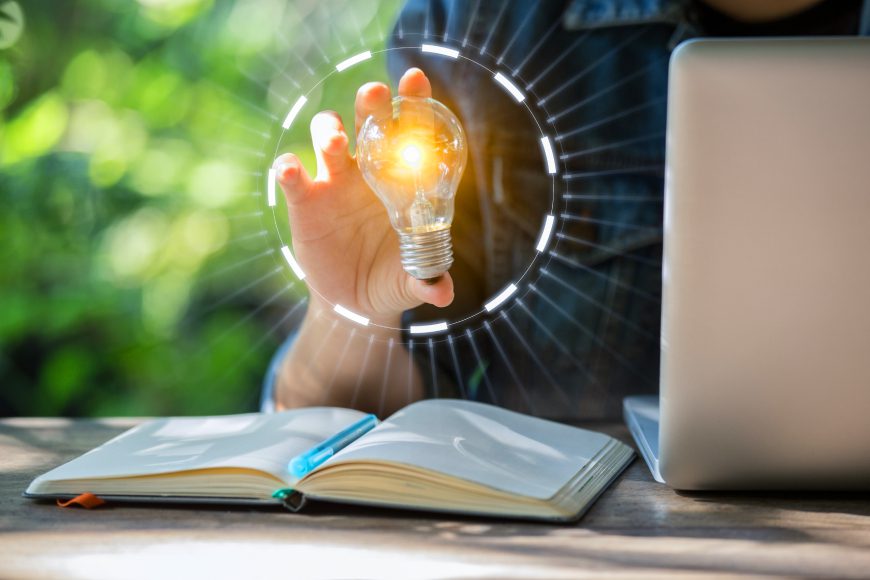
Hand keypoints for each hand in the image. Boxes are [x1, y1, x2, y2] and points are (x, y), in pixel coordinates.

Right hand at [273, 68, 454, 324]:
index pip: (409, 130)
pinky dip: (290, 169)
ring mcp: (334, 182)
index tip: (416, 79)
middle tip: (374, 95)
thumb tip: (443, 293)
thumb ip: (427, 280)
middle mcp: (367, 170)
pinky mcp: (305, 203)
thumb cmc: (391, 277)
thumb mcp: (411, 280)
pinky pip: (294, 177)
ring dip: (328, 131)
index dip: (413, 101)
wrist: (354, 301)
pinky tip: (293, 169)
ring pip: (326, 137)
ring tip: (335, 140)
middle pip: (366, 122)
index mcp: (401, 177)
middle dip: (370, 104)